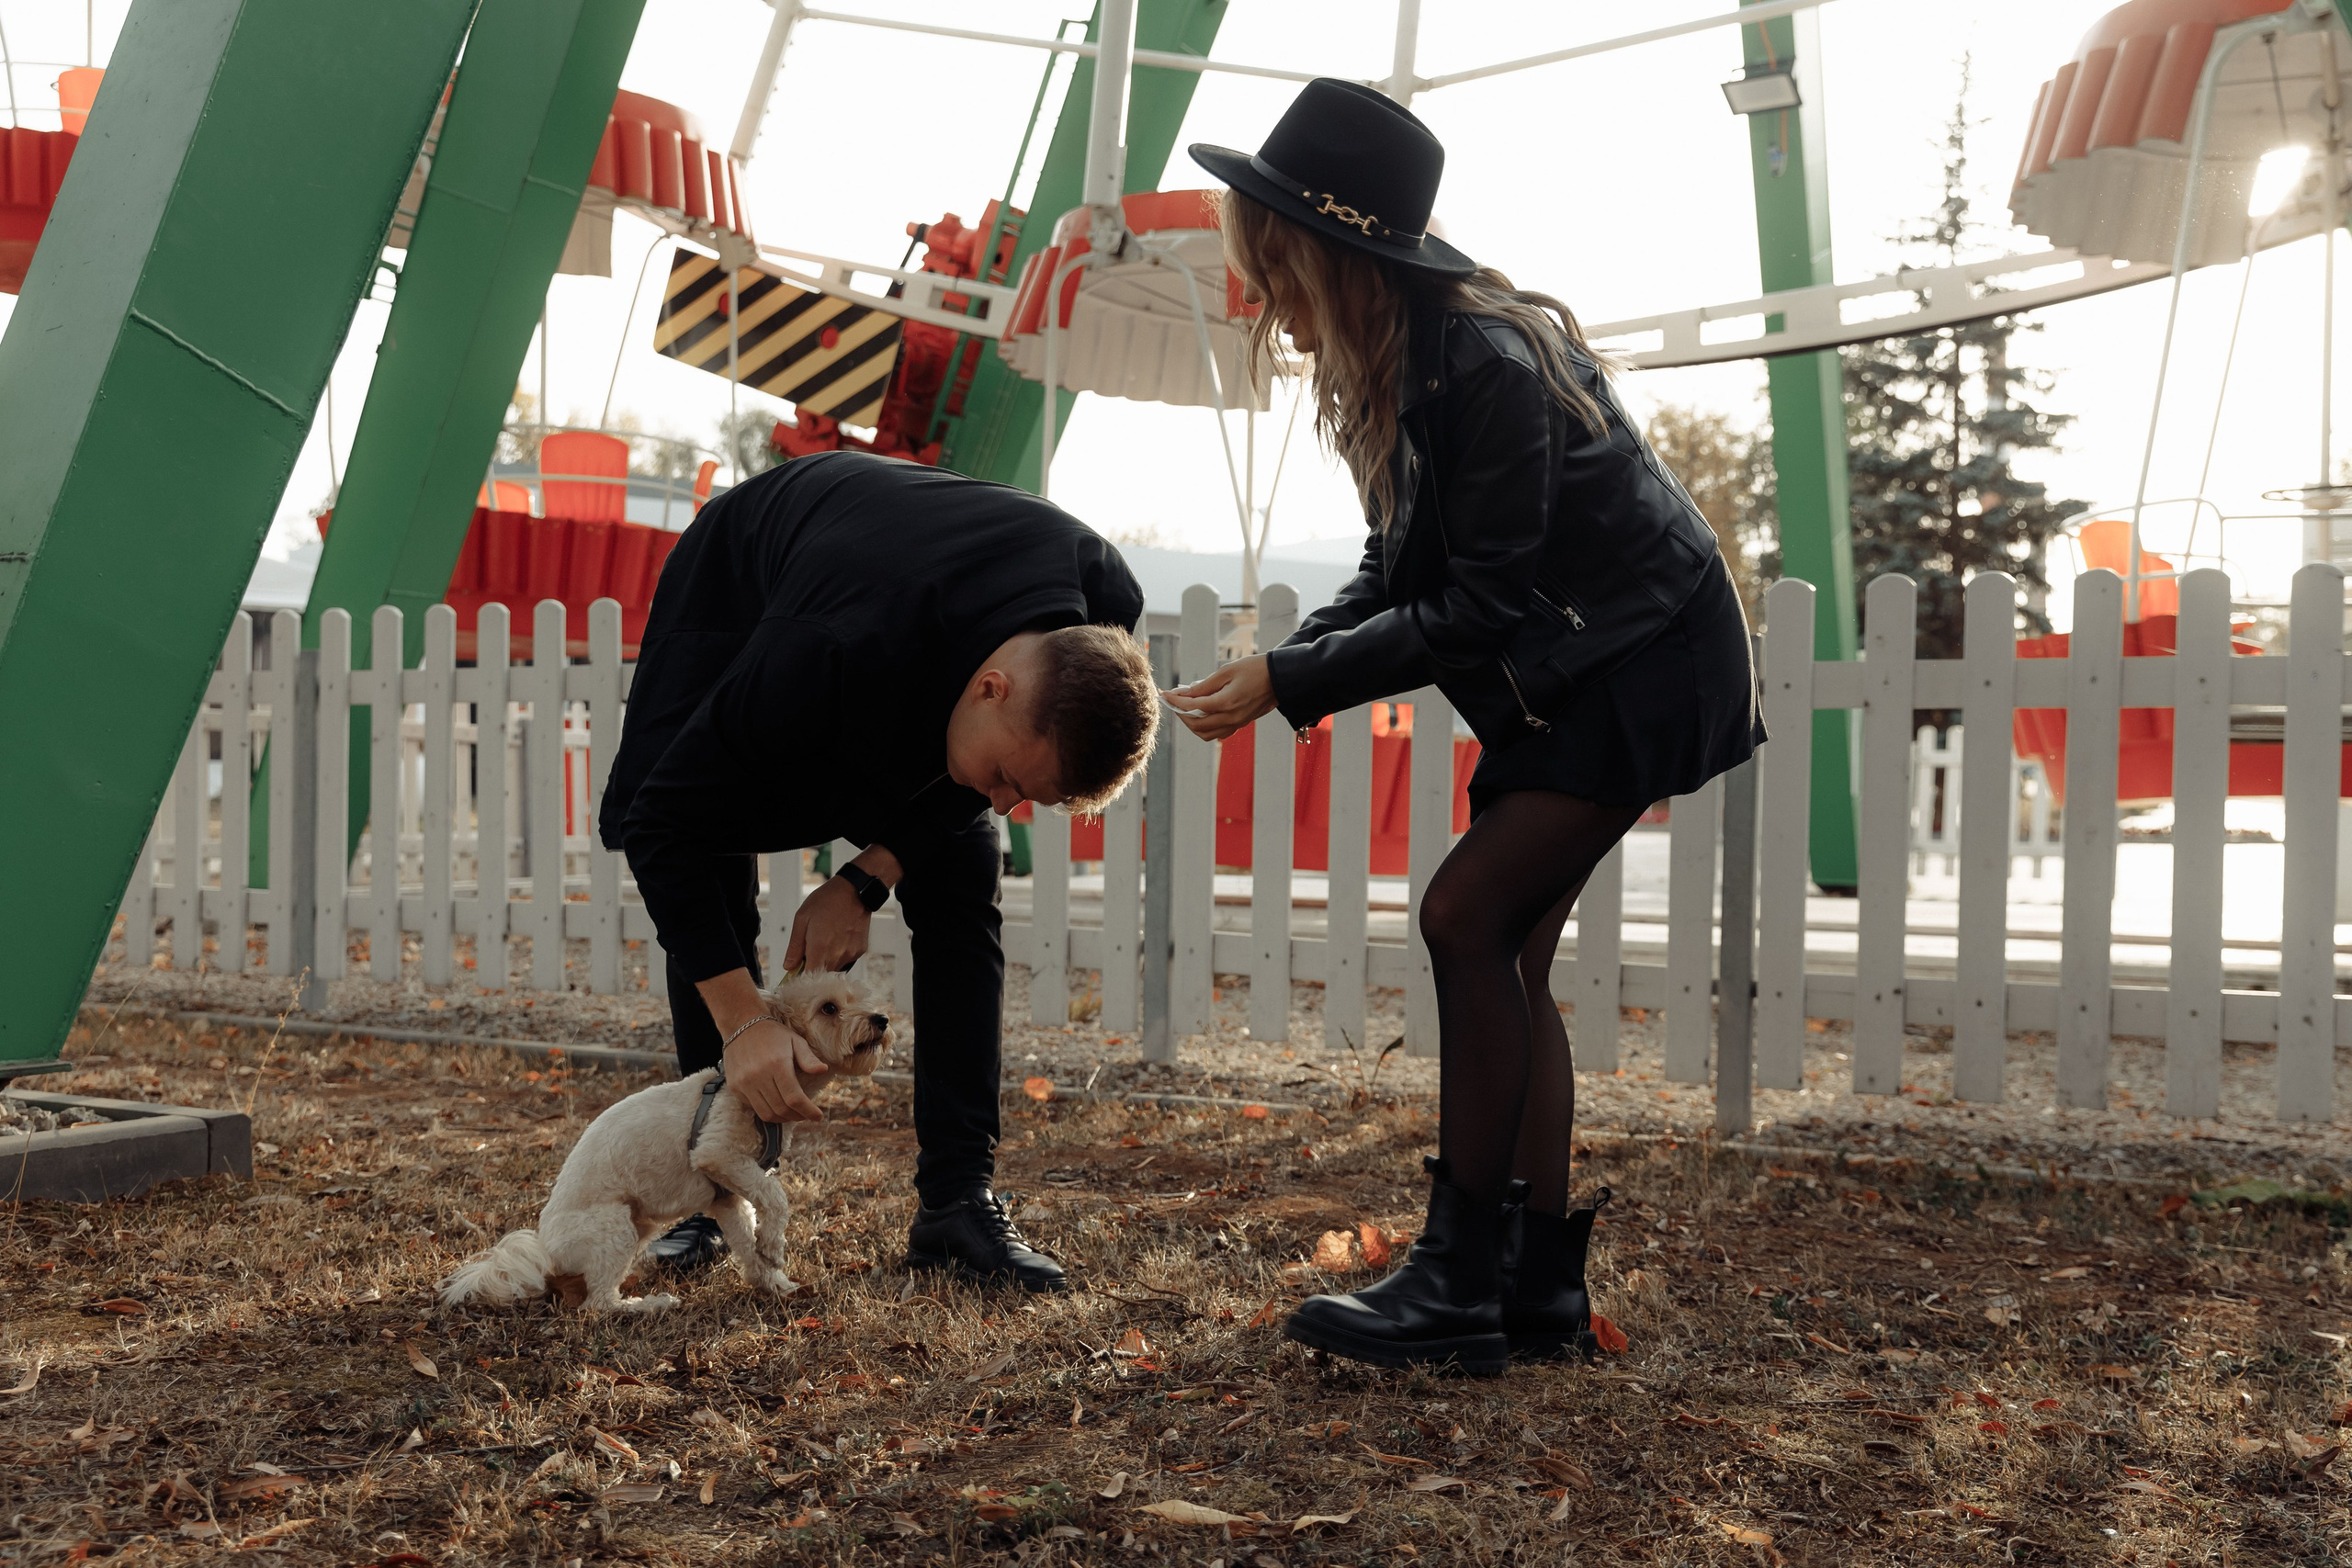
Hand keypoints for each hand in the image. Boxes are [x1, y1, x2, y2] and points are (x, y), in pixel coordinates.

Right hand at [721, 1017, 826, 1122]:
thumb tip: (823, 1070)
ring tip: (792, 1113)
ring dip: (782, 1118)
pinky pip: (753, 1107)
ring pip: (766, 1113)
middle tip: (806, 1114)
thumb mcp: (795, 1041)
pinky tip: (775, 1104)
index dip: (808, 1111)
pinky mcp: (735, 1087)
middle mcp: (759, 1076)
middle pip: (781, 1109)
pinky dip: (767, 1110)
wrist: (740, 1025)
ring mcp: (744, 1083)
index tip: (818, 1116)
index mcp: (777, 1064)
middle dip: (797, 1116)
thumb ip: (808, 1059)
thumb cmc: (773, 1034)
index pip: (794, 1098)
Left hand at [785, 874, 869, 972]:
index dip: (802, 978)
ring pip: (835, 968)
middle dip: (814, 967)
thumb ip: (795, 946)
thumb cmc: (826, 901)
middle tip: (810, 950)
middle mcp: (837, 955)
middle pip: (822, 975)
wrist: (854, 891)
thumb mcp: (802, 919)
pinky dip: (840, 954)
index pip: (809, 978)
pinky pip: (846, 960)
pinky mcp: (860, 950)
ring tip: (826, 939)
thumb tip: (789, 966)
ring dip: (827, 961)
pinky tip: (839, 937)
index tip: (797, 973)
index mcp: (820, 948)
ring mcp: (851, 954)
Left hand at [1163, 654, 1278, 742]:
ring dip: (1192, 724)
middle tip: (1173, 703)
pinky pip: (1218, 733)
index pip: (1193, 707)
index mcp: (1227, 702)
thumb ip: (1204, 685)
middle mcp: (1231, 717)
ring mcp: (1237, 723)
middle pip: (1196, 725)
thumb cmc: (1254, 669)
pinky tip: (1202, 715)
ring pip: (1206, 734)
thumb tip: (1184, 694)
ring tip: (1185, 710)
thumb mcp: (1226, 671)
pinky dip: (1205, 728)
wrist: (1280, 677)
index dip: (1176, 701)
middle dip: (1181, 715)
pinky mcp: (1241, 724)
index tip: (1165, 694)